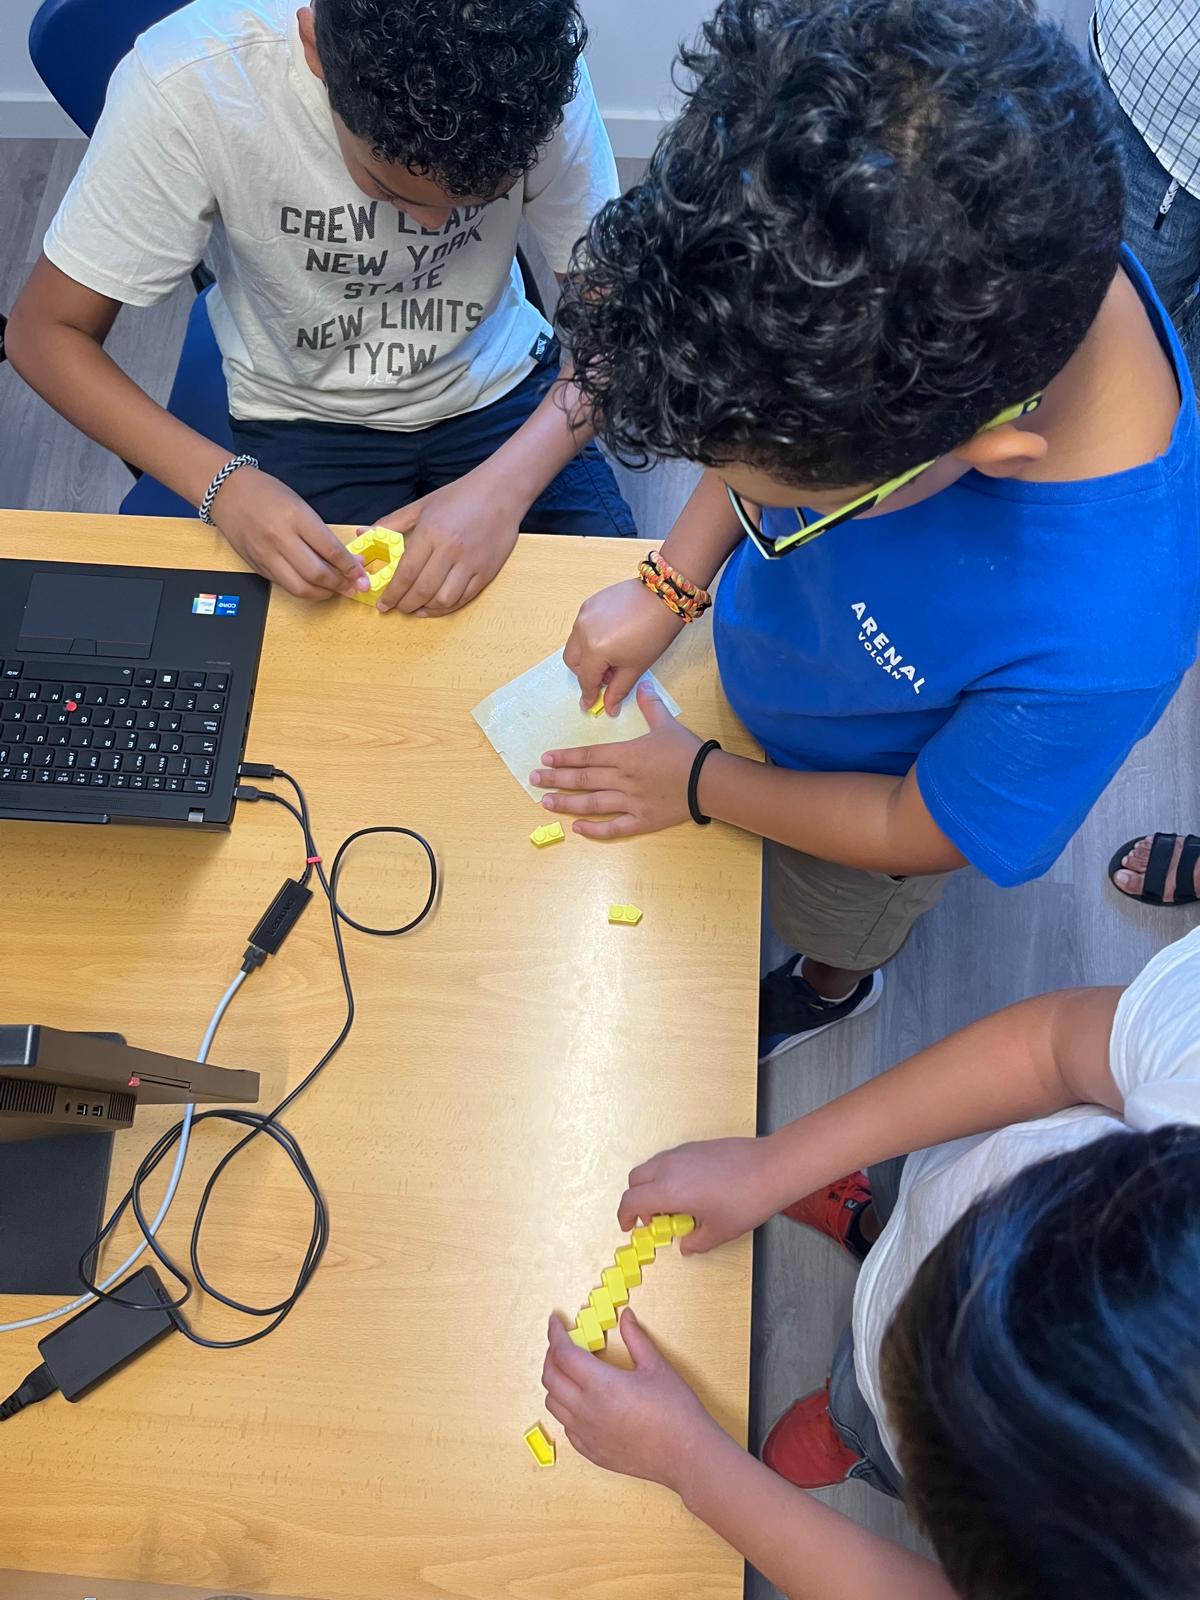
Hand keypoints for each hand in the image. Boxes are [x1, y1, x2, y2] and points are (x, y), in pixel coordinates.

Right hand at [212, 468, 369, 601]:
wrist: (227, 492)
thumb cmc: (268, 494)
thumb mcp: (300, 505)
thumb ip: (321, 534)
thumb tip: (346, 558)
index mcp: (296, 518)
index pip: (331, 550)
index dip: (350, 567)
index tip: (362, 575)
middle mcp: (280, 539)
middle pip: (317, 574)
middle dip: (340, 585)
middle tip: (353, 587)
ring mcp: (266, 556)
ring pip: (300, 587)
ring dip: (323, 593)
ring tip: (335, 590)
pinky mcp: (257, 567)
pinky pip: (285, 586)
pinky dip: (304, 590)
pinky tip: (315, 587)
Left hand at [374, 468, 521, 616]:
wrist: (500, 492)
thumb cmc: (459, 496)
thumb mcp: (421, 505)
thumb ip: (391, 523)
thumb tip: (363, 534)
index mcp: (431, 532)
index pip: (406, 573)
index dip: (392, 593)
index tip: (383, 604)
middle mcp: (451, 550)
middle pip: (423, 590)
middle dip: (406, 605)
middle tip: (397, 607)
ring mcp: (471, 563)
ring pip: (444, 599)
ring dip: (427, 609)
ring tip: (417, 608)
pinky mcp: (487, 571)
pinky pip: (464, 598)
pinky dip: (447, 607)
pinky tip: (437, 605)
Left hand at [530, 681, 700, 838]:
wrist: (709, 781)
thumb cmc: (688, 752)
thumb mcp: (667, 725)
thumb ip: (651, 706)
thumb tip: (644, 684)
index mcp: (625, 755)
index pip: (587, 756)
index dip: (564, 758)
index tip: (545, 760)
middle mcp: (622, 779)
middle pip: (582, 779)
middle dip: (556, 779)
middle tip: (534, 780)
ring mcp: (630, 802)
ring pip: (592, 804)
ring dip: (567, 803)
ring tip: (547, 803)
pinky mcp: (642, 820)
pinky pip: (614, 828)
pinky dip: (595, 830)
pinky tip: (578, 828)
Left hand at [541, 1309, 720, 1490]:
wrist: (687, 1455)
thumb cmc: (676, 1411)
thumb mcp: (656, 1366)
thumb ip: (635, 1338)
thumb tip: (626, 1317)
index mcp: (601, 1386)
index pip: (563, 1354)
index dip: (555, 1334)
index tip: (555, 1322)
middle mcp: (587, 1411)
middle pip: (550, 1377)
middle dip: (551, 1355)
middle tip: (562, 1343)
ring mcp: (587, 1434)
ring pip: (553, 1403)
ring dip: (555, 1382)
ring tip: (570, 1370)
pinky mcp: (592, 1452)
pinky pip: (566, 1426)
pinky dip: (566, 1408)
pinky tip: (581, 1401)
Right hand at [565, 579, 685, 713]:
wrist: (664, 597)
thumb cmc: (654, 631)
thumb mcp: (636, 667)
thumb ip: (618, 689)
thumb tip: (609, 707)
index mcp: (595, 650)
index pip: (586, 679)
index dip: (589, 694)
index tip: (589, 704)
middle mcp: (583, 631)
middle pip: (572, 661)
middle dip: (585, 672)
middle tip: (607, 675)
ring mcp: (584, 615)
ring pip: (575, 643)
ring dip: (587, 655)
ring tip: (612, 654)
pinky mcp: (590, 603)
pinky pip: (582, 626)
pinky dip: (590, 637)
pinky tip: (611, 637)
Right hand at [618, 1136, 788, 1253]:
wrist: (771, 1168)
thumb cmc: (745, 1201)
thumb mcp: (719, 1231)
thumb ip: (696, 1241)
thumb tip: (686, 1246)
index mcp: (668, 1190)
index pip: (630, 1201)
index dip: (624, 1216)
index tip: (629, 1226)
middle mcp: (669, 1167)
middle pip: (635, 1179)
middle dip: (636, 1199)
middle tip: (653, 1218)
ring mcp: (682, 1152)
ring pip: (651, 1166)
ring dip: (651, 1185)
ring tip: (673, 1204)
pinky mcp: (696, 1145)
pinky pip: (669, 1159)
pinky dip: (667, 1174)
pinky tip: (690, 1189)